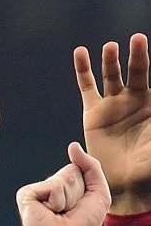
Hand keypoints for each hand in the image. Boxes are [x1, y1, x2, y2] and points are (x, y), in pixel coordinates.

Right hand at [17, 143, 110, 225]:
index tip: (78, 207)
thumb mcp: (97, 191)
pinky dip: (57, 201)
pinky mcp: (25, 195)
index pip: (77, 168)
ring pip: (63, 179)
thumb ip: (90, 166)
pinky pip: (52, 187)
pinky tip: (49, 213)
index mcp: (61, 185)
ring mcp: (35, 191)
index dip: (84, 188)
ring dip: (69, 199)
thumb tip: (73, 146)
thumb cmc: (83, 225)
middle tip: (68, 211)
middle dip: (77, 192)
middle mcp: (46, 186)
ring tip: (59, 214)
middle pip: (71, 171)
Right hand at [74, 34, 150, 212]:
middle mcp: (135, 100)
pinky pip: (87, 87)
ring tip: (111, 47)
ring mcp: (114, 105)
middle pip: (137, 71)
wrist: (126, 185)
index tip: (148, 46)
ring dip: (112, 60)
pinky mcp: (93, 112)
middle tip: (138, 39)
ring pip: (113, 75)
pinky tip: (81, 52)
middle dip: (138, 56)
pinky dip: (83, 69)